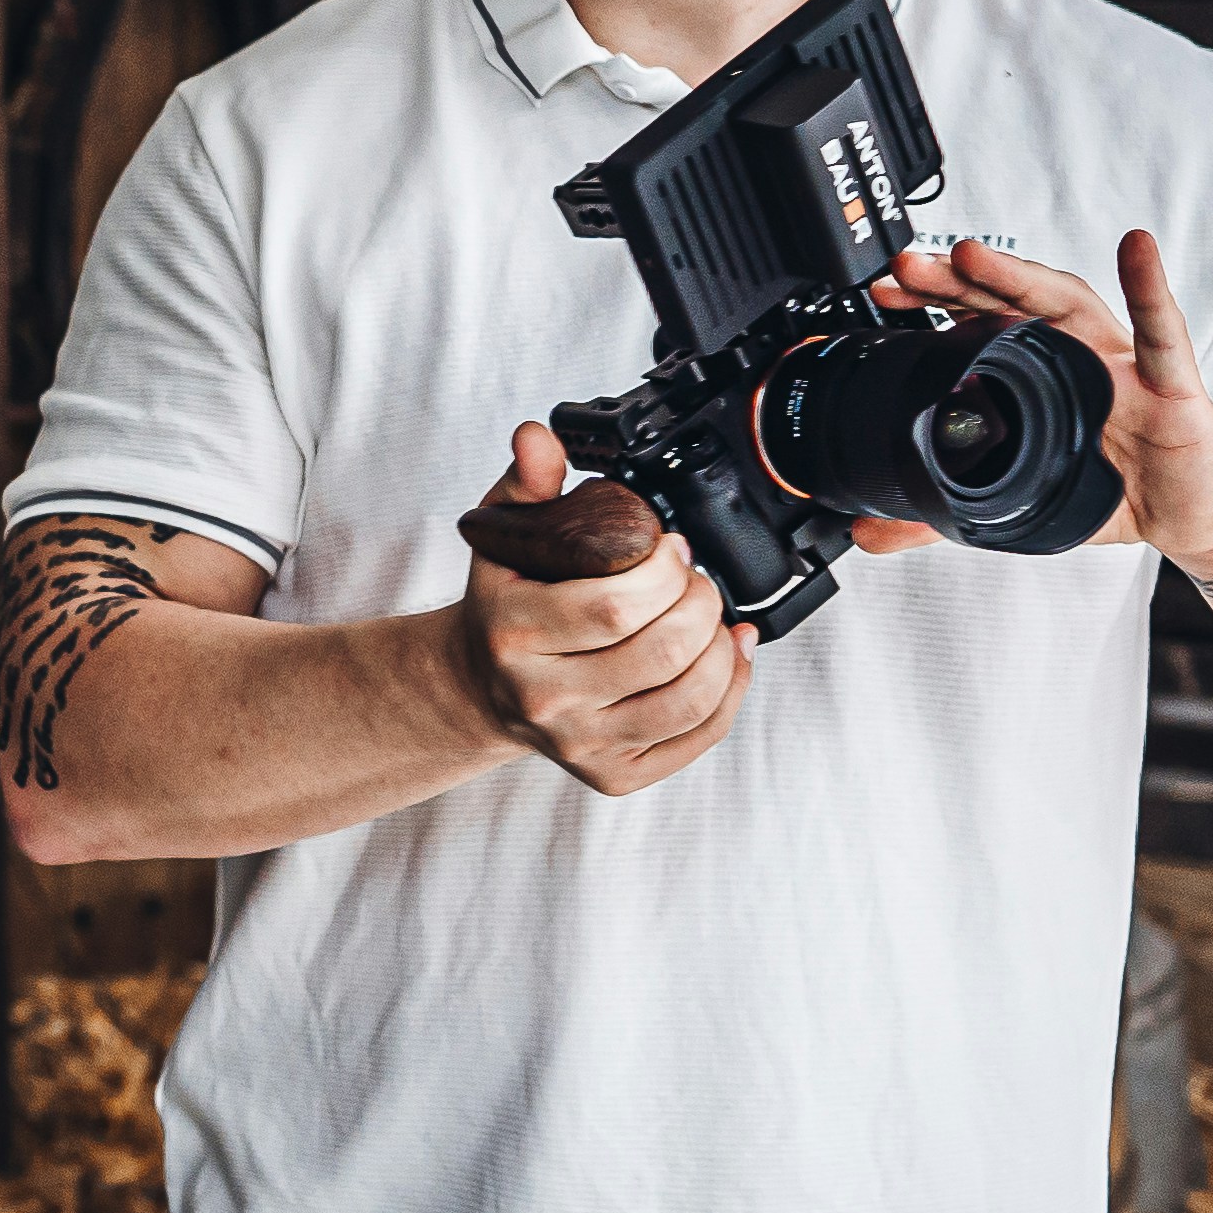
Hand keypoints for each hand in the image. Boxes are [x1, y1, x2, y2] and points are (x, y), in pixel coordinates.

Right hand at [445, 420, 748, 794]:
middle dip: (700, 600)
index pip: (616, 605)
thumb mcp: (504, 539)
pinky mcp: (613, 774)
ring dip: (722, 646)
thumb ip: (527, 484)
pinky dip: (731, 689)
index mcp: (512, 634)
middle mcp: (543, 698)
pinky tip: (728, 653)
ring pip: (688, 698)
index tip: (672, 547)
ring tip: (710, 614)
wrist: (480, 688)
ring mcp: (579, 743)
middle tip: (694, 578)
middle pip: (662, 651)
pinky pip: (697, 737)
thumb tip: (539, 437)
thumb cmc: (505, 607)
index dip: (665, 570)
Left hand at [858, 233, 1212, 577]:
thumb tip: (868, 533)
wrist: (1195, 512)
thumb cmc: (1116, 489)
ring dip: (1018, 276)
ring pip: (1068, 305)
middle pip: (1008, 303)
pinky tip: (1137, 249)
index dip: (931, 306)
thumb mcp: (1020, 504)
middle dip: (954, 281)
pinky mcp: (1173, 386)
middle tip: (903, 267)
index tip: (881, 293)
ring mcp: (1122, 363)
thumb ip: (944, 517)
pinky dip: (1150, 291)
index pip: (976, 325)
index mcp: (1037, 374)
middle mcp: (1075, 354)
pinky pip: (1162, 334)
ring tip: (971, 252)